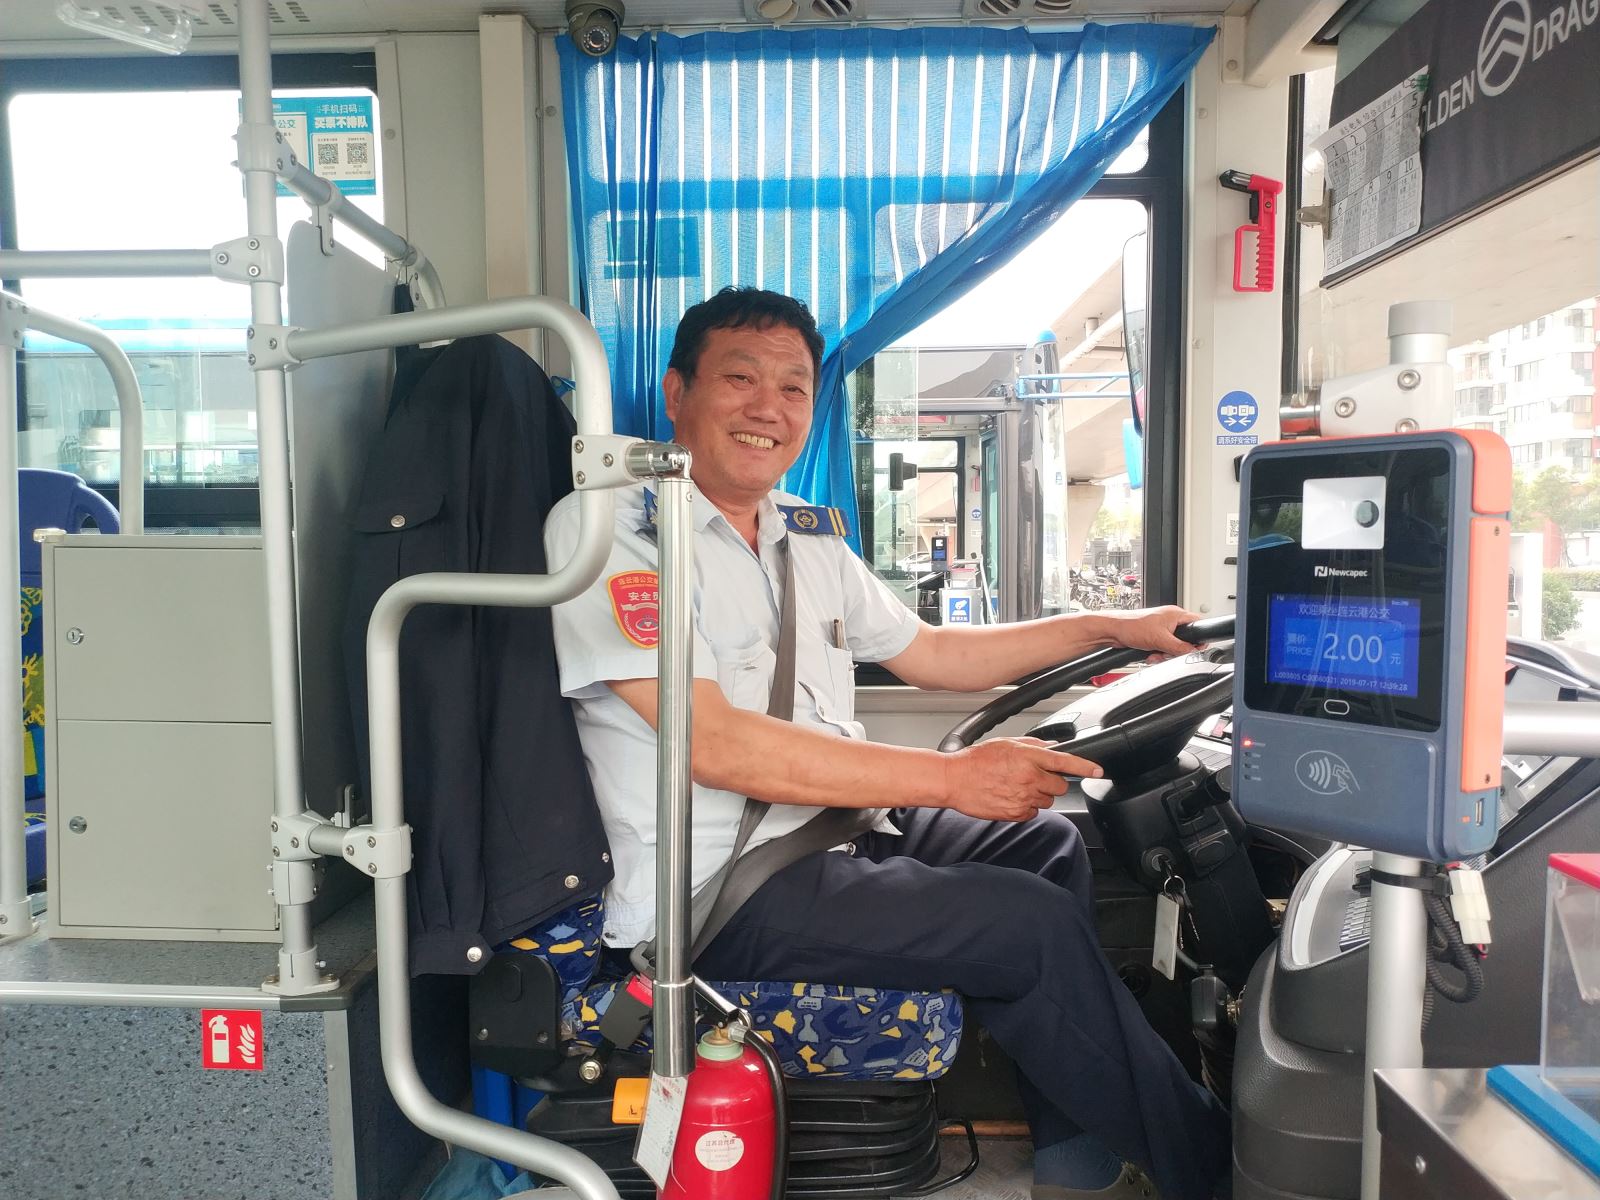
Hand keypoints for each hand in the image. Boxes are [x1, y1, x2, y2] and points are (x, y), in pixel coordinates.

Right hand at [942, 737, 1103, 822]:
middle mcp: (1028, 777)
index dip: (1085, 766)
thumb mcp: (1005, 743)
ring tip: (1016, 787)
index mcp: (1027, 757)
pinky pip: (1033, 812)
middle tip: (1032, 777)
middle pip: (1059, 786)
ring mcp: (1023, 797)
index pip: (1064, 761)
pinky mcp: (1016, 814)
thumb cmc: (975, 760)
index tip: (1097, 770)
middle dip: (1051, 782)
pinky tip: (1010, 797)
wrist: (954, 780)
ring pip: (1047, 800)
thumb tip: (1051, 747)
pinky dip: (1026, 807)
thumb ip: (1032, 745)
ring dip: (1038, 795)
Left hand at [1104, 605, 1203, 659]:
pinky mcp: (1152, 636)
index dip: (1199, 637)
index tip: (1195, 648)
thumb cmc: (1131, 626)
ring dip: (1164, 653)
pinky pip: (1162, 647)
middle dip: (1176, 650)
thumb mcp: (1161, 640)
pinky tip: (1149, 654)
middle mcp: (1169, 620)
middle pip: (1185, 639)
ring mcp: (1160, 628)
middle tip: (1168, 652)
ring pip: (1172, 646)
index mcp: (1175, 614)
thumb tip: (1193, 651)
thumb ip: (1180, 647)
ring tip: (1155, 653)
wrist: (1113, 631)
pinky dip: (1157, 653)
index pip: (1197, 623)